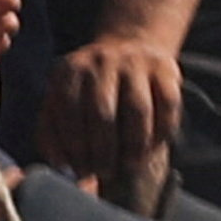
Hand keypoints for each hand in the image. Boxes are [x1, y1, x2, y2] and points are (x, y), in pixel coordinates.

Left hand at [44, 32, 186, 184]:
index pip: (68, 112)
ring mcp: (135, 62)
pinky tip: (151, 149)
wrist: (127, 48)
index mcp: (69, 70)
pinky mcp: (166, 67)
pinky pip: (168, 105)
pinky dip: (161, 131)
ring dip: (134, 146)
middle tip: (105, 173)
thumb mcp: (59, 103)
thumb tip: (62, 167)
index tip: (81, 172)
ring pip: (138, 110)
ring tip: (129, 166)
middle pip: (103, 113)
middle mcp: (101, 61)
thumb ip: (52, 135)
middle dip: (103, 151)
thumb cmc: (87, 91)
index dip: (75, 147)